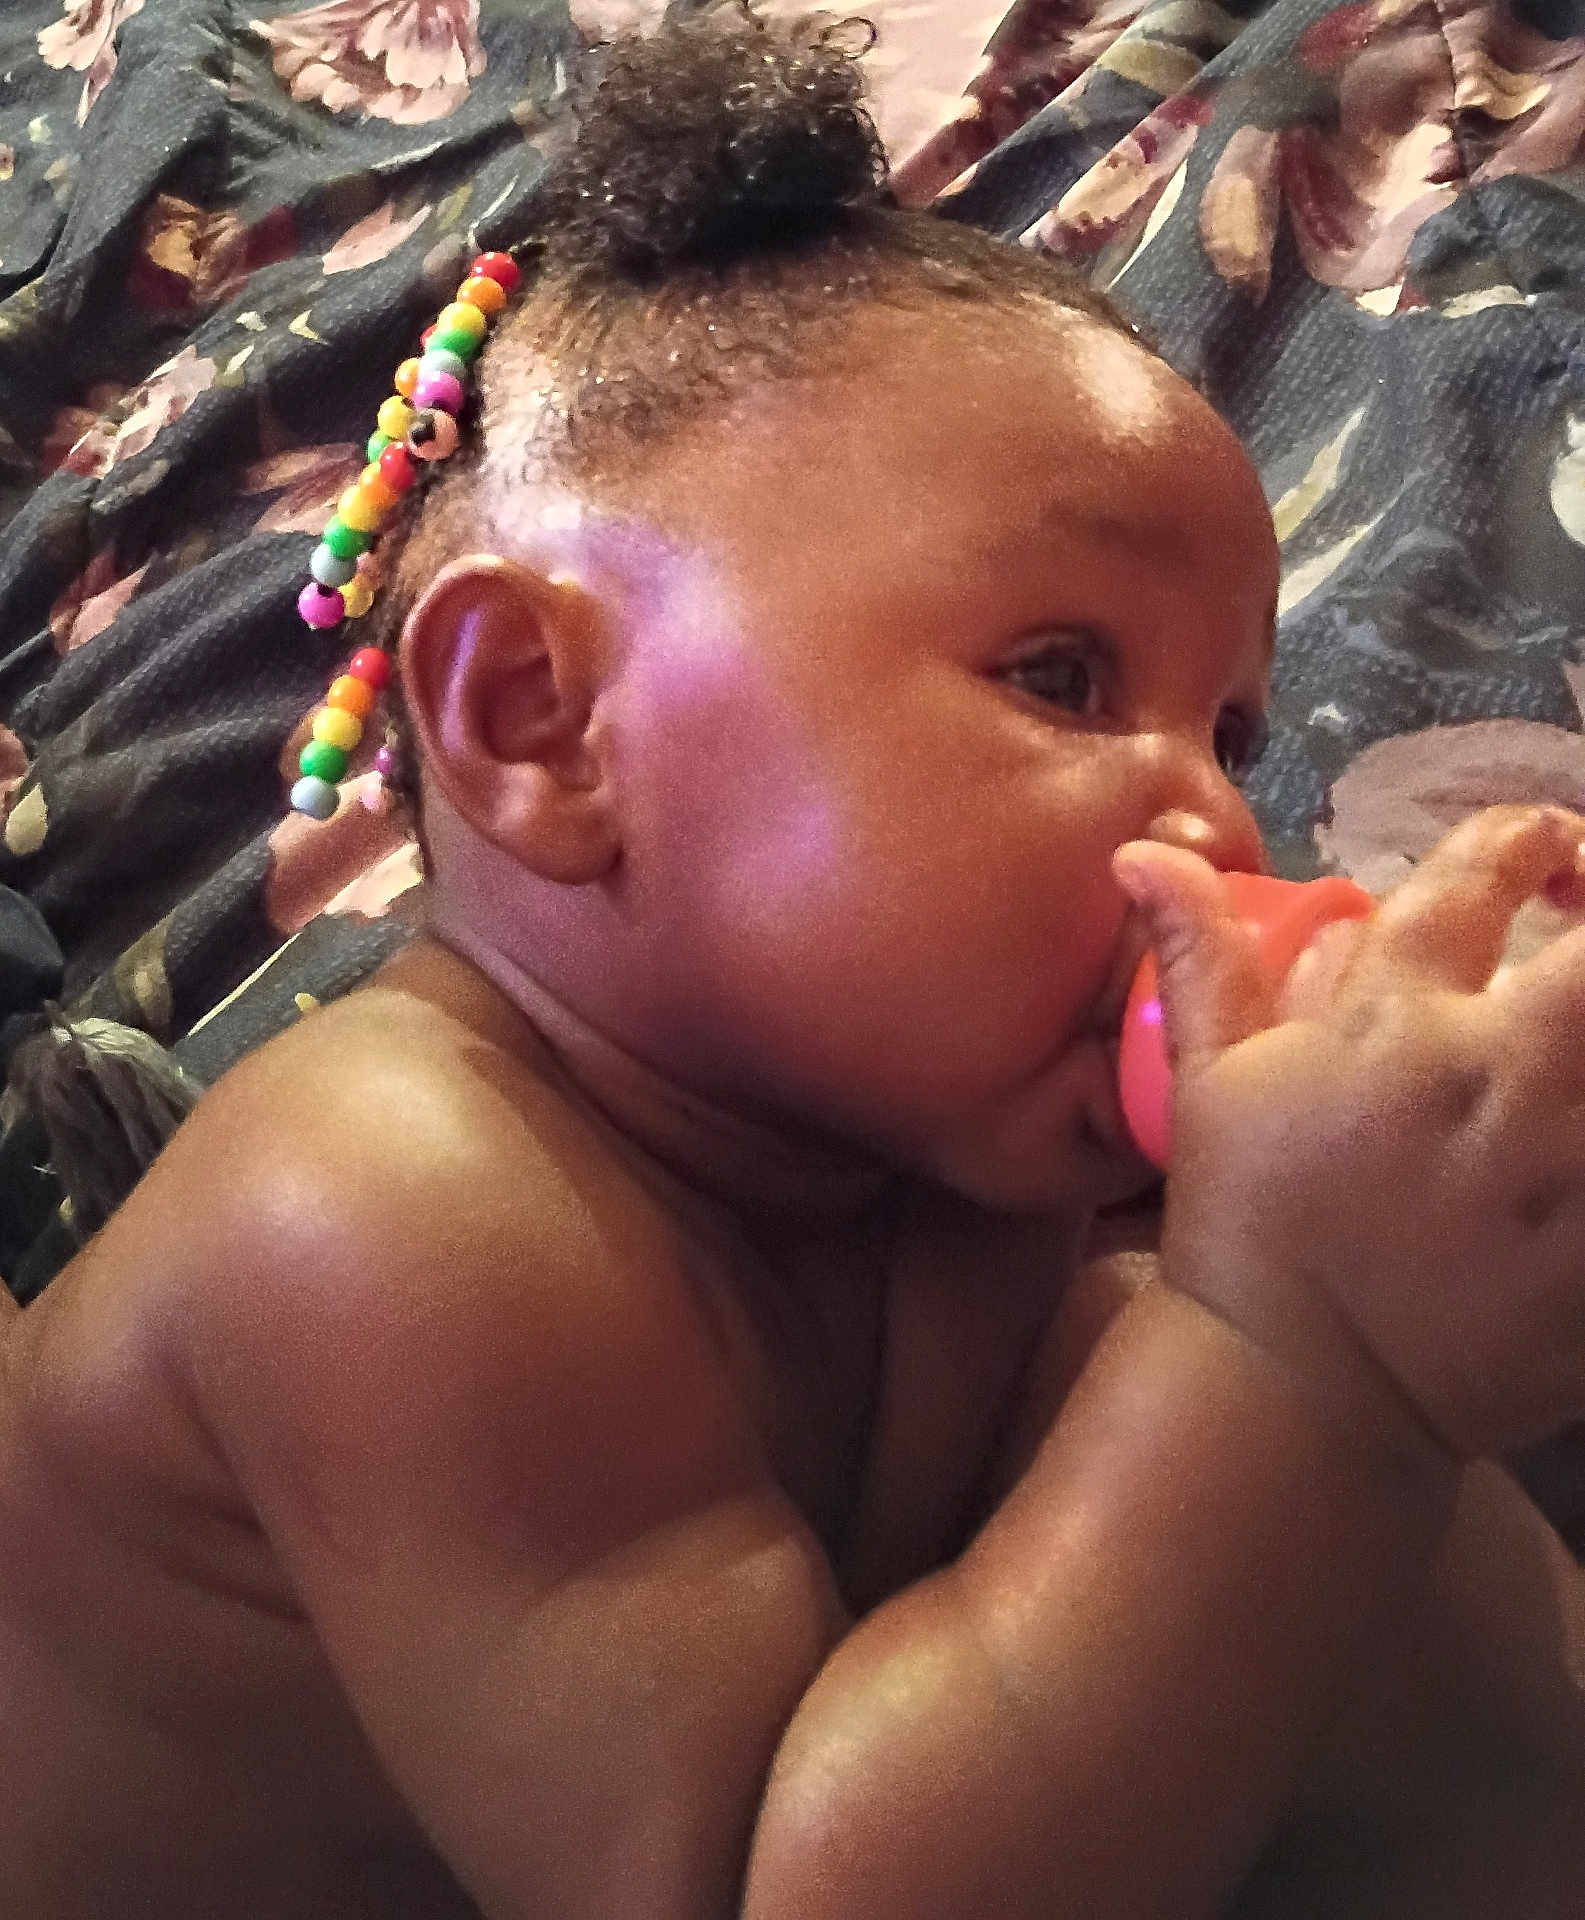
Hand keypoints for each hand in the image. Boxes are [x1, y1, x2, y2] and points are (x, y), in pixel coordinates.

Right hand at [1114, 807, 1584, 1461]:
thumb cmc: (1247, 1221)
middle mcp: (1496, 1070)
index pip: (1486, 872)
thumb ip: (1201, 956)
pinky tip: (1574, 1142)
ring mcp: (1565, 1161)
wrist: (1294, 1387)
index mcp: (1398, 1018)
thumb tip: (1143, 852)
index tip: (1539, 849)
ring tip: (1575, 1040)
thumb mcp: (1209, 1082)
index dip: (1527, 838)